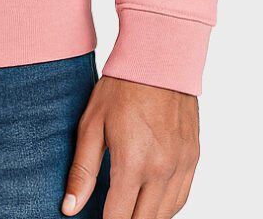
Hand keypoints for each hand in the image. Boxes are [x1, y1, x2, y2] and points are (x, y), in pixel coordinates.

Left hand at [62, 75, 198, 217]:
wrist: (158, 59)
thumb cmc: (121, 87)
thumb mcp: (91, 124)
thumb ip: (82, 170)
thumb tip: (69, 208)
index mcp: (133, 163)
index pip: (118, 218)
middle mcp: (162, 170)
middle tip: (109, 214)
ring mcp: (181, 165)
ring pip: (166, 215)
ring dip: (146, 217)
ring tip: (127, 210)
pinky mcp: (193, 158)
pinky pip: (182, 198)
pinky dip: (165, 207)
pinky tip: (150, 203)